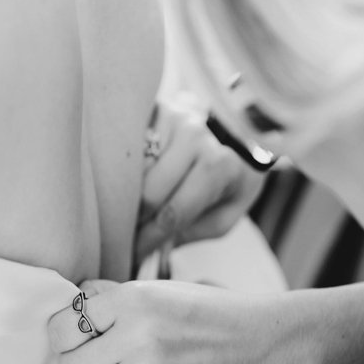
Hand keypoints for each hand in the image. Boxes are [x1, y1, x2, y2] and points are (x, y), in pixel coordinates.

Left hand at [46, 280, 304, 363]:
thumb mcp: (163, 292)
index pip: (63, 326)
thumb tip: (72, 304)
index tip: (85, 343)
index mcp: (131, 299)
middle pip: (70, 363)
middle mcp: (134, 335)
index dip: (68, 337)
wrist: (264, 346)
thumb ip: (114, 296)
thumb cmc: (212, 316)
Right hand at [135, 101, 266, 263]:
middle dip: (135, 220)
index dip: (150, 239)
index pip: (174, 212)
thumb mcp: (225, 214)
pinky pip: (127, 146)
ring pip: (133, 169)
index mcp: (218, 167)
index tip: (135, 255)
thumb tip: (155, 247)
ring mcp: (172, 117)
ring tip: (125, 210)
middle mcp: (195, 137)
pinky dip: (123, 168)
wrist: (240, 132)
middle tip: (127, 235)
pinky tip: (125, 181)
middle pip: (148, 193)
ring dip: (126, 194)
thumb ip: (193, 231)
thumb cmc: (230, 181)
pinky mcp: (154, 108)